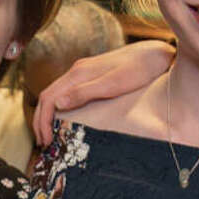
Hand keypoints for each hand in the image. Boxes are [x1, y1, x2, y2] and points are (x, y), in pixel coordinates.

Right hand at [31, 40, 176, 142]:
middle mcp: (77, 71)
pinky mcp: (92, 75)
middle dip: (41, 120)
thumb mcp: (114, 84)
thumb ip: (85, 92)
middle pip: (47, 96)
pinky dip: (59, 108)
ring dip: (48, 115)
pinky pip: (67, 93)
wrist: (157, 54)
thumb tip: (57, 104)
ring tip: (49, 135)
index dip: (42, 121)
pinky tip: (65, 120)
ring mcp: (84, 72)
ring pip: (56, 94)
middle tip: (43, 144)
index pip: (48, 97)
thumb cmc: (140, 70)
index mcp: (79, 73)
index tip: (46, 141)